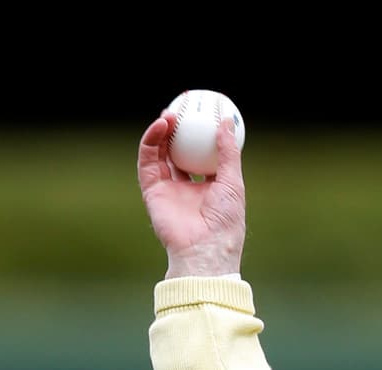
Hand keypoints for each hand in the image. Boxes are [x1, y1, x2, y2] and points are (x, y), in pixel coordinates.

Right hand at [137, 112, 245, 278]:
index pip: (203, 156)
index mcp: (210, 188)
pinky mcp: (152, 190)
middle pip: (179, 152)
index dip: (201, 135)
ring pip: (161, 153)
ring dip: (163, 132)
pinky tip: (161, 126)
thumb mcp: (233, 183)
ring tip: (169, 114)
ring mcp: (168, 189)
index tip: (204, 113)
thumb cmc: (225, 222)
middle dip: (178, 130)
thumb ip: (229, 153)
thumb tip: (226, 121)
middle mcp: (188, 188)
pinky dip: (151, 141)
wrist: (204, 249)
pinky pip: (148, 161)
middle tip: (182, 108)